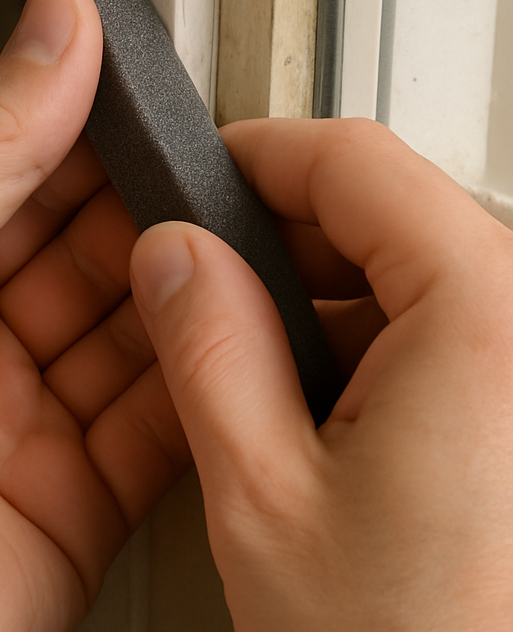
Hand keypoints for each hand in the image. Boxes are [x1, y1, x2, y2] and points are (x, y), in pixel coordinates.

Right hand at [132, 118, 512, 630]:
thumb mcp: (266, 498)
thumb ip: (207, 346)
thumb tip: (172, 255)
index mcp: (488, 324)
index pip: (356, 161)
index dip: (258, 155)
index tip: (200, 178)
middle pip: (393, 207)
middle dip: (284, 231)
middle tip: (205, 272)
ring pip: (419, 268)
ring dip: (326, 291)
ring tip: (260, 360)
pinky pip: (450, 330)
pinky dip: (375, 339)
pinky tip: (327, 405)